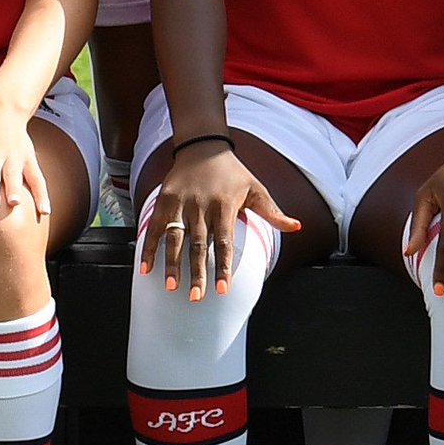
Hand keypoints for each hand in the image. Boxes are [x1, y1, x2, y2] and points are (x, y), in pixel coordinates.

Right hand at [139, 141, 296, 296]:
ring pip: (175, 238)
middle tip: (195, 297)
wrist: (203, 147)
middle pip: (199, 245)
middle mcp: (201, 206)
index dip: (223, 267)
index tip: (223, 290)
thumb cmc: (233, 173)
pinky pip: (155, 228)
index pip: (225, 242)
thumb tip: (297, 227)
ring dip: (172, 264)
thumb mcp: (256, 189)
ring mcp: (180, 203)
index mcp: (225, 205)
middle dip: (197, 273)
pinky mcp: (163, 201)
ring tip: (171, 286)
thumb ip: (273, 212)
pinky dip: (149, 248)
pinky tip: (146, 268)